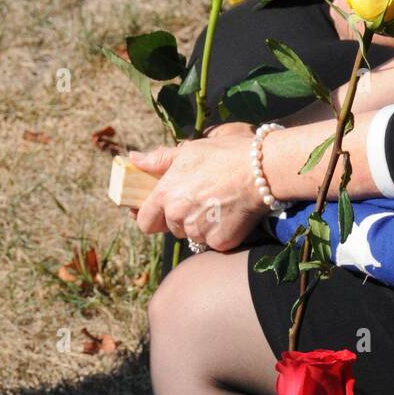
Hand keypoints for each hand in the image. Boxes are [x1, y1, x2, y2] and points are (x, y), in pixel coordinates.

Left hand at [130, 133, 265, 251]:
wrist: (260, 170)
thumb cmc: (224, 155)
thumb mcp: (188, 151)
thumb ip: (158, 160)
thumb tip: (133, 159)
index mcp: (165, 194)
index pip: (144, 221)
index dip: (151, 219)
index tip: (160, 215)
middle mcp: (178, 215)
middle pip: (172, 229)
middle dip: (182, 219)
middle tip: (201, 200)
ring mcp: (198, 231)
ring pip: (193, 236)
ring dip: (202, 226)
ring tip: (218, 205)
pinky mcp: (218, 241)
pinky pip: (213, 243)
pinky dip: (221, 233)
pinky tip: (231, 215)